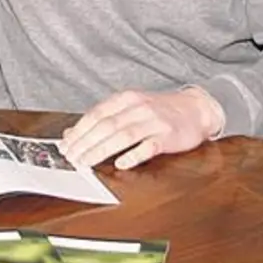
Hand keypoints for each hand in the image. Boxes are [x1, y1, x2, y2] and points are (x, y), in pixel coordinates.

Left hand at [59, 87, 225, 169]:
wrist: (196, 109)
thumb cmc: (159, 111)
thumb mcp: (130, 108)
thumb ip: (103, 119)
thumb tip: (71, 134)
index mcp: (126, 99)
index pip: (96, 114)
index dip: (78, 131)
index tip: (65, 146)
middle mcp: (138, 107)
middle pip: (106, 126)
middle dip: (85, 143)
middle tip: (71, 158)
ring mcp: (154, 121)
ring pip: (122, 136)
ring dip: (101, 150)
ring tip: (87, 163)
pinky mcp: (168, 136)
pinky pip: (149, 146)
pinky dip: (133, 155)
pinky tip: (121, 164)